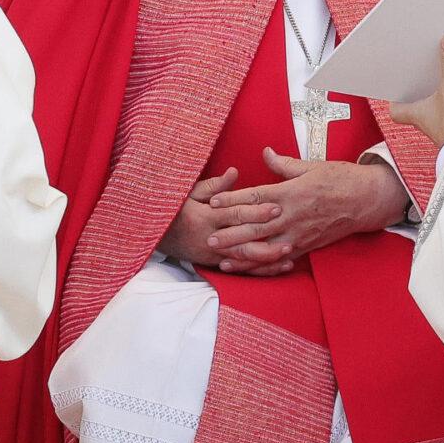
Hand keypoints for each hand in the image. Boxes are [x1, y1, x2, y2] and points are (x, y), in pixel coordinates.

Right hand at [157, 169, 286, 273]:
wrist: (152, 234)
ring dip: (267, 258)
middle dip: (268, 240)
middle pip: (243, 240)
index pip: (235, 214)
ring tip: (289, 254)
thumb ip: (215, 186)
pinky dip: (258, 270)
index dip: (256, 212)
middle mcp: (210, 238)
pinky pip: (239, 269)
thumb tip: (235, 172)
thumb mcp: (189, 193)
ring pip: (243, 259)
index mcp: (206, 216)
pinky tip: (276, 267)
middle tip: (291, 236)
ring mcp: (213, 254)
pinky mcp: (214, 264)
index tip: (276, 207)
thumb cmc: (173, 208)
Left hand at [209, 150, 408, 266]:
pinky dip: (262, 265)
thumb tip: (265, 153)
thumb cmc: (341, 179)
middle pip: (255, 226)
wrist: (367, 200)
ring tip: (221, 257)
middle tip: (209, 237)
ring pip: (265, 247)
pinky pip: (279, 259)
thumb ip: (284, 164)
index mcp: (291, 192)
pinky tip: (248, 267)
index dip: (233, 199)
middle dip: (230, 233)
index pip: (255, 197)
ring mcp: (298, 234)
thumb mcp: (312, 166)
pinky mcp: (305, 246)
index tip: (214, 202)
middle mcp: (292, 215)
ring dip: (241, 254)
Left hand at [389, 35, 443, 145]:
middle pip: (413, 106)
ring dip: (434, 98)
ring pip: (430, 110)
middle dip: (416, 92)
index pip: (395, 110)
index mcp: (414, 114)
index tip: (395, 86)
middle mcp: (423, 121)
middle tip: (418, 77)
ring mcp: (438, 126)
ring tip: (440, 80)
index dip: (393, 100)